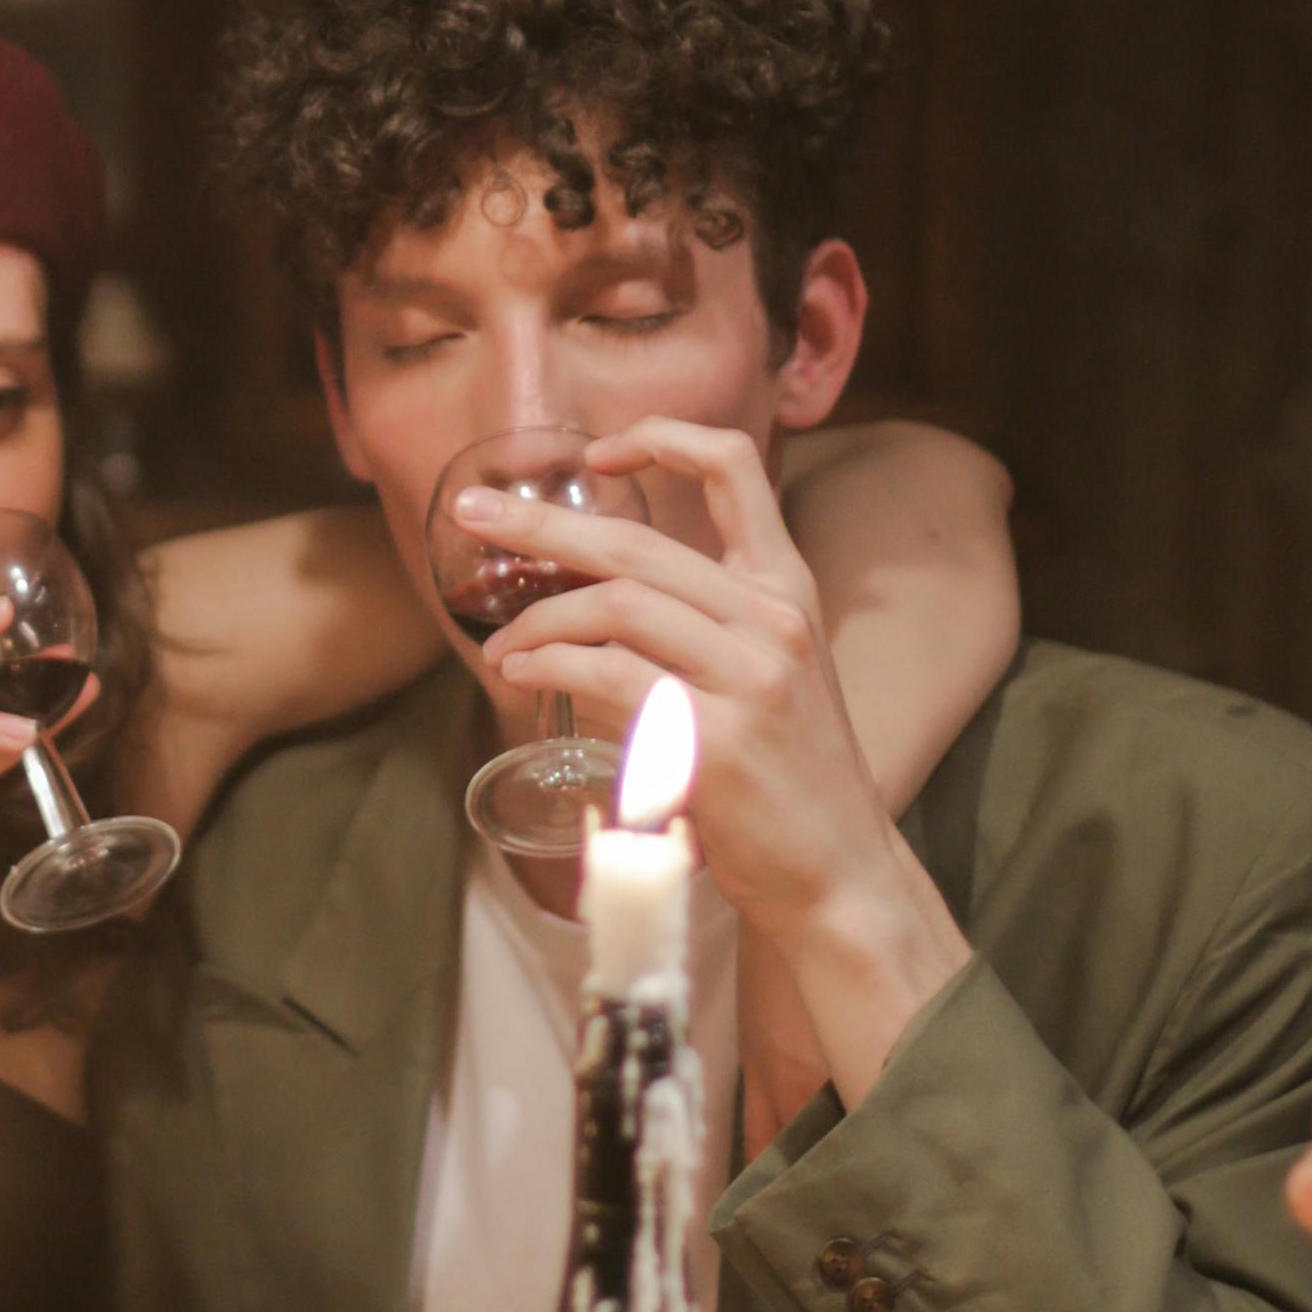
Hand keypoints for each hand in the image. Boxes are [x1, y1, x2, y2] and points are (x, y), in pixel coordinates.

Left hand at [474, 416, 968, 1096]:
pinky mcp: (717, 742)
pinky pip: (611, 678)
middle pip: (637, 544)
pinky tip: (521, 679)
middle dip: (539, 525)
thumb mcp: (767, 677)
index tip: (595, 453)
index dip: (661, 440)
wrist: (841, 871)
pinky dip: (551, 669)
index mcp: (786, 591)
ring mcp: (749, 680)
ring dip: (537, 620)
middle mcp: (773, 621)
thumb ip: (700, 630)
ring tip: (499, 644)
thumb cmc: (788, 778)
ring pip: (617, 606)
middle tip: (471, 516)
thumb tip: (583, 609)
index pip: (736, 467)